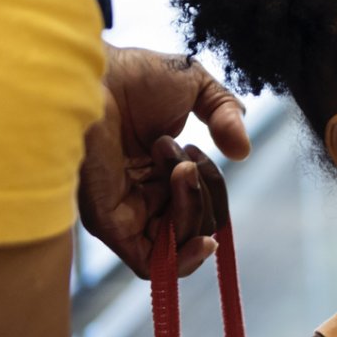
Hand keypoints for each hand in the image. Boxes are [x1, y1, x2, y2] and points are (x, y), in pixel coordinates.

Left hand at [79, 47, 250, 277]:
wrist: (94, 72)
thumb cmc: (132, 74)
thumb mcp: (196, 86)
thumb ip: (226, 114)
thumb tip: (242, 153)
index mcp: (153, 171)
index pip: (197, 206)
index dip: (213, 189)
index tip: (199, 150)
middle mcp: (137, 196)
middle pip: (193, 228)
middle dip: (207, 194)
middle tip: (187, 156)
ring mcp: (123, 212)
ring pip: (178, 246)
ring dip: (196, 208)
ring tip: (179, 166)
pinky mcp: (109, 223)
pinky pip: (152, 264)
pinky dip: (183, 259)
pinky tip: (202, 237)